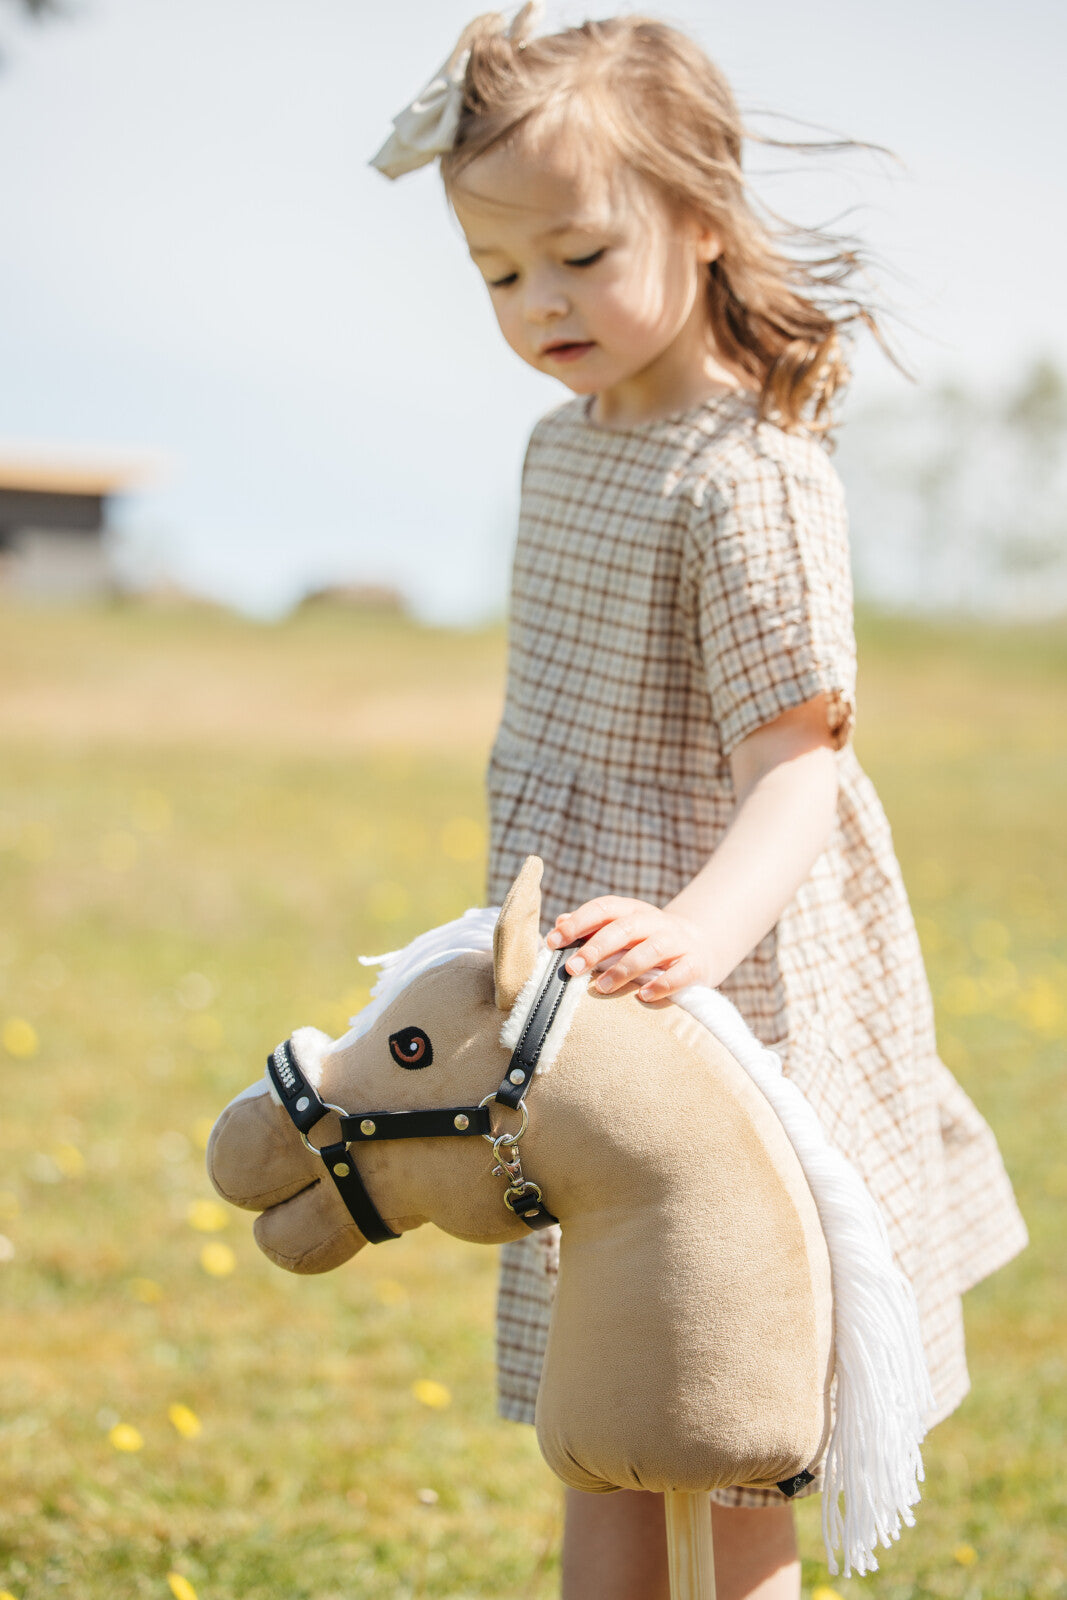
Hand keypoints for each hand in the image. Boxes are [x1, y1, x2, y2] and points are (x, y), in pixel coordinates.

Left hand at [545, 896, 713, 1001]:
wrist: (701, 945)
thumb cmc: (646, 941)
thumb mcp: (621, 929)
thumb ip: (591, 927)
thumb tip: (559, 923)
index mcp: (632, 910)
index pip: (603, 908)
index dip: (578, 923)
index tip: (553, 942)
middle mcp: (655, 922)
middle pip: (624, 928)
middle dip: (596, 948)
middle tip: (572, 968)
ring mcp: (677, 941)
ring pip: (651, 950)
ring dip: (624, 969)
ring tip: (601, 988)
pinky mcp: (695, 963)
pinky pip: (680, 973)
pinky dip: (662, 985)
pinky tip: (642, 997)